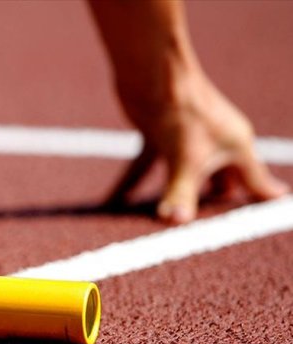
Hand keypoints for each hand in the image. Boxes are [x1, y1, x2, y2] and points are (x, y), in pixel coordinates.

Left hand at [108, 75, 288, 223]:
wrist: (151, 73)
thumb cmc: (179, 110)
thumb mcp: (185, 159)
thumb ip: (180, 194)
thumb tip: (175, 222)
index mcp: (236, 146)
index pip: (254, 183)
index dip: (262, 200)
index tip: (265, 221)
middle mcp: (214, 143)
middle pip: (218, 184)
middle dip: (210, 207)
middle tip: (203, 235)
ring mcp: (185, 139)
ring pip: (180, 178)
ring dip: (169, 199)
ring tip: (158, 227)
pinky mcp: (157, 136)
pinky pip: (145, 168)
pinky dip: (130, 185)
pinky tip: (113, 203)